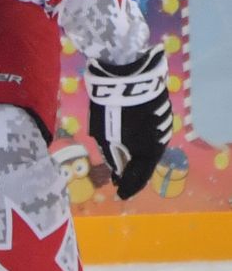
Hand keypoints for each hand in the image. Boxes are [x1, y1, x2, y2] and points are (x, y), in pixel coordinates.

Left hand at [85, 48, 173, 198]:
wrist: (128, 76)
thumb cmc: (112, 110)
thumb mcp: (105, 137)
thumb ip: (113, 157)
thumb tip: (118, 170)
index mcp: (149, 152)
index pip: (139, 177)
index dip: (128, 187)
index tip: (120, 194)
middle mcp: (161, 141)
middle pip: (146, 162)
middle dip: (133, 171)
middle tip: (121, 179)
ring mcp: (164, 125)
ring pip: (150, 147)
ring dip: (138, 156)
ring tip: (125, 162)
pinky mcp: (161, 110)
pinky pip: (150, 133)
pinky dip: (141, 141)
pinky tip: (132, 141)